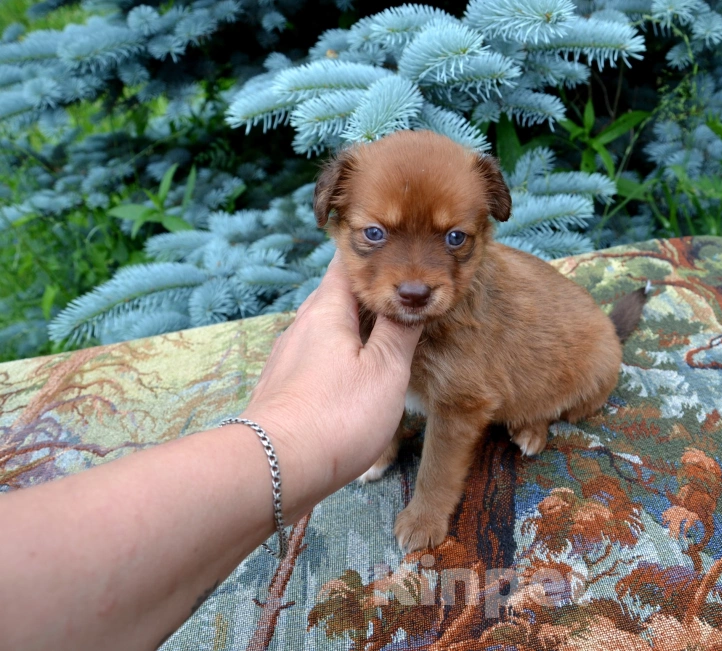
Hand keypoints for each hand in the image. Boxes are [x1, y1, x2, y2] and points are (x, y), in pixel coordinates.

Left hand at [241, 251, 421, 521]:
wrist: (275, 470)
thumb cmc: (337, 417)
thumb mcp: (387, 370)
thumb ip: (402, 329)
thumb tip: (413, 293)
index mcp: (327, 309)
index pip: (348, 262)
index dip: (376, 253)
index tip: (403, 251)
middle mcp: (302, 325)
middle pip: (338, 295)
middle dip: (371, 293)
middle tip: (404, 295)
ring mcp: (289, 356)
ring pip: (328, 327)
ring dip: (357, 327)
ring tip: (387, 335)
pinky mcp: (285, 386)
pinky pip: (317, 356)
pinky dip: (341, 355)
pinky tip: (356, 375)